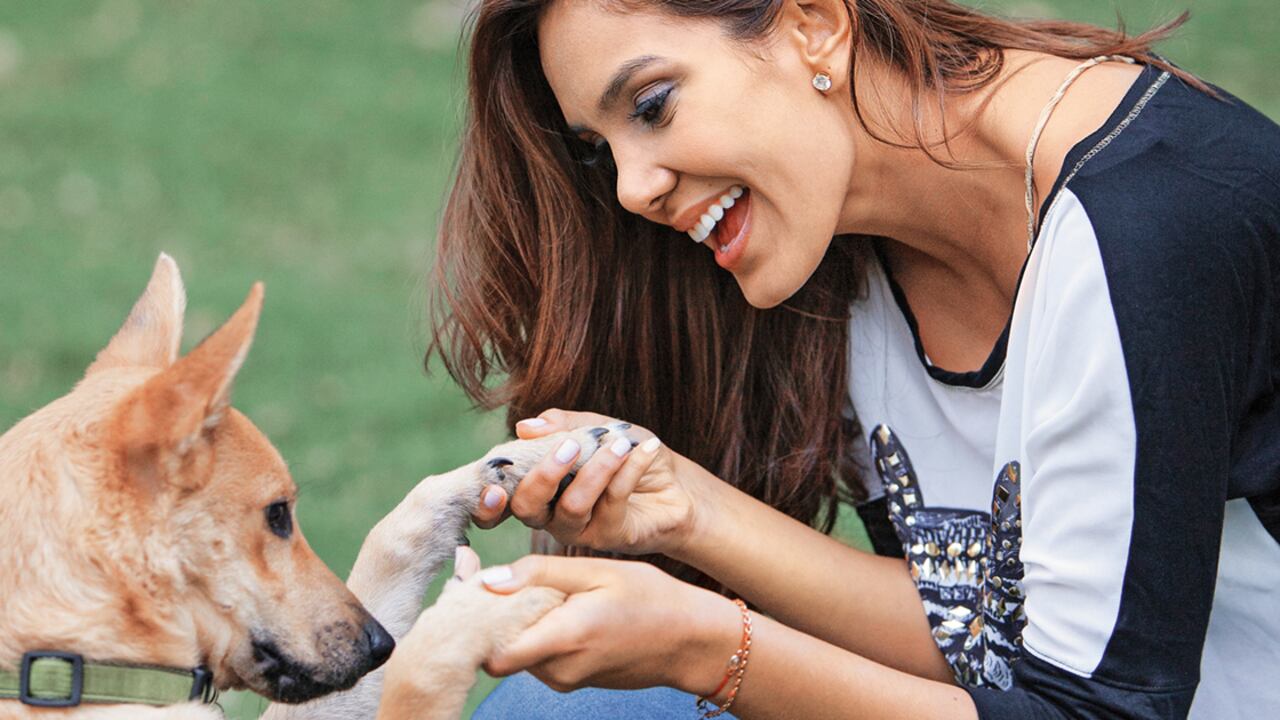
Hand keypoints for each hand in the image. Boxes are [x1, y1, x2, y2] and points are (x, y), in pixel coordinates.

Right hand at [472, 409, 706, 556]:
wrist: (676, 483)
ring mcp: (579, 531)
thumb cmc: (628, 453)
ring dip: (595, 470)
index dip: (487, 502)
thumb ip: (562, 426)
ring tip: (619, 444)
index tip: (492, 487)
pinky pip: (611, 504)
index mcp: (538, 486)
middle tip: (569, 446)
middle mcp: (551, 514)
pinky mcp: (609, 539)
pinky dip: (627, 471)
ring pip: (571, 507)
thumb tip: (524, 427)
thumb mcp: (597, 428)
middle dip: (543, 475)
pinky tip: (645, 450)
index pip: (499, 501)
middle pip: (527, 508)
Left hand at [477, 554, 740, 693]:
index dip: (472, 621)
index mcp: (565, 639)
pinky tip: (547, 605)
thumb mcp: (598, 570)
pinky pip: (537, 657)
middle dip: (487, 615)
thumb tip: (487, 579)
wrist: (690, 641)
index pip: (492, 655)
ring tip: (526, 586)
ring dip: (511, 622)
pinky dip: (532, 632)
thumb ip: (540, 574)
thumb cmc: (651, 598)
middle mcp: (559, 670)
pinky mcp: (571, 681)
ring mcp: (565, 680)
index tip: (467, 584)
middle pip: (497, 652)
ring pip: (516, 653)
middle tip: (485, 573)